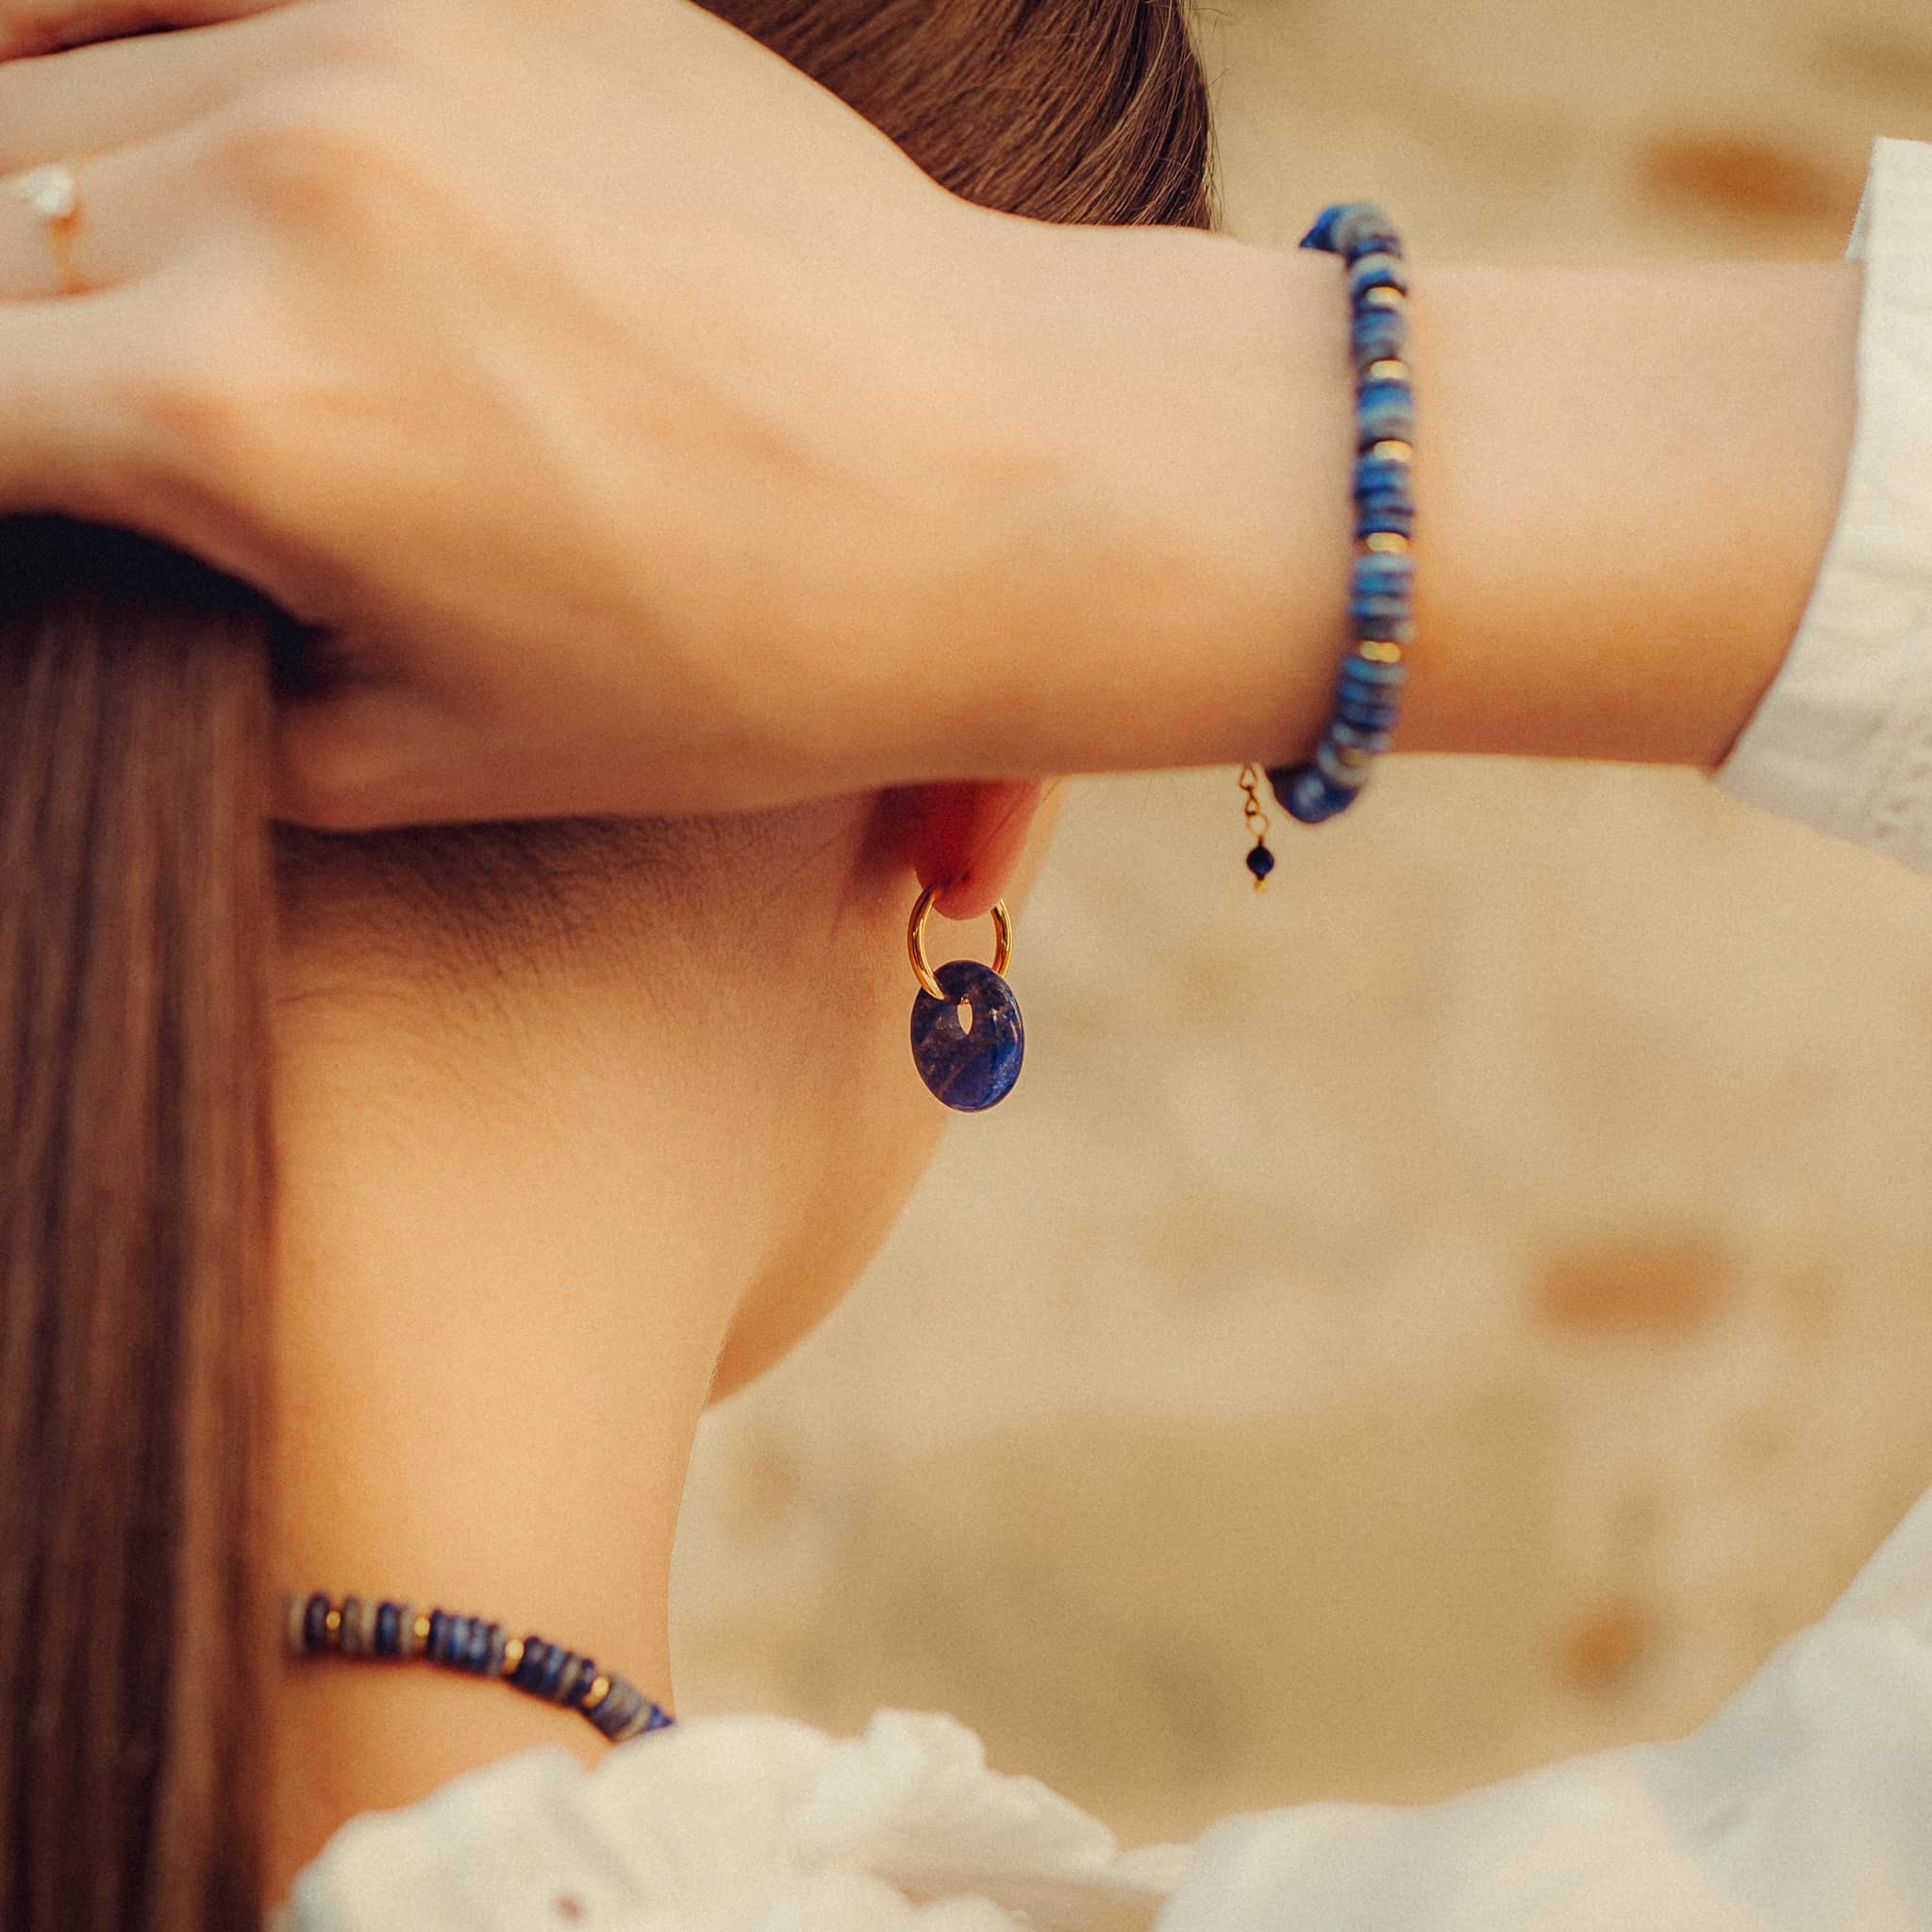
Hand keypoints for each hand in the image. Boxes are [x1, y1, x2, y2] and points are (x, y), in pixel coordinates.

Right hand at [0, 0, 1067, 830]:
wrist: (993, 486)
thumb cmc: (746, 657)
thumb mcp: (430, 750)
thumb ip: (191, 671)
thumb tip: (95, 593)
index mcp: (236, 413)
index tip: (28, 511)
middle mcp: (270, 190)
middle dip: (7, 359)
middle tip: (92, 444)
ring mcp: (377, 46)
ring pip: (57, 95)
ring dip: (44, 219)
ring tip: (121, 322)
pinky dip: (115, 47)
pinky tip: (137, 134)